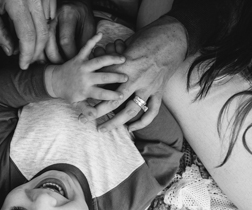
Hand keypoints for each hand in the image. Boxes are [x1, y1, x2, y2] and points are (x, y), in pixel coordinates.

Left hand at [0, 0, 52, 68]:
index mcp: (18, 2)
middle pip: (42, 34)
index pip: (28, 36)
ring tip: (27, 49)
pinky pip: (50, 18)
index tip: (22, 65)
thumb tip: (11, 51)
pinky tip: (31, 34)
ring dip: (39, 42)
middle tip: (26, 61)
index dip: (26, 54)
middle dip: (35, 52)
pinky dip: (42, 30)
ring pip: (48, 27)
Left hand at [44, 33, 126, 102]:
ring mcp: (82, 66)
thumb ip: (86, 110)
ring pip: (98, 61)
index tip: (121, 95)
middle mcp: (85, 77)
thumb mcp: (77, 104)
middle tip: (127, 76)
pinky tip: (100, 33)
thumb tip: (94, 117)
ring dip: (110, 59)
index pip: (100, 94)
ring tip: (123, 58)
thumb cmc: (69, 94)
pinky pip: (86, 48)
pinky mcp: (78, 57)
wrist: (55, 81)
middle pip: (102, 77)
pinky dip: (92, 40)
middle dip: (115, 77)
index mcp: (85, 90)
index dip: (111, 95)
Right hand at [45, 0, 95, 62]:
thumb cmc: (83, 18)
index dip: (69, 56)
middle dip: (56, 59)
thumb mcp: (89, 28)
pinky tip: (45, 61)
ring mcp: (44, 21)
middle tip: (63, 67)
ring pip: (40, 44)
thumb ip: (84, 44)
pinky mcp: (39, 27)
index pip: (65, 40)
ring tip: (54, 67)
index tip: (74, 63)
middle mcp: (53, 16)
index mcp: (67, 14)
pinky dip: (39, 54)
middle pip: (49, 44)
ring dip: (45, 58)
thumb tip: (78, 62)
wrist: (74, 6)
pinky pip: (36, 43)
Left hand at [90, 17, 186, 131]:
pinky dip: (142, 122)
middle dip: (97, 112)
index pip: (103, 84)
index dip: (90, 92)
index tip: (78, 100)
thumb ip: (114, 59)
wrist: (173, 38)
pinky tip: (131, 128)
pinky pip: (151, 111)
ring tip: (103, 129)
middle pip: (113, 101)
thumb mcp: (127, 46)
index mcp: (125, 66)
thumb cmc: (148, 39)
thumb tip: (99, 65)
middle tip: (85, 119)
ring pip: (130, 110)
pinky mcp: (159, 91)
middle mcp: (136, 79)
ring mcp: (148, 87)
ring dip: (115, 122)